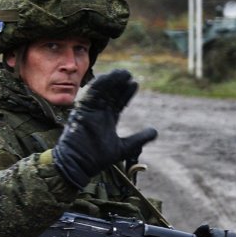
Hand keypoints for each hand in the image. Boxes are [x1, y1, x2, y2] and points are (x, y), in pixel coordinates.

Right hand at [52, 69, 157, 188]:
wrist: (80, 163)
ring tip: (122, 73)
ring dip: (110, 81)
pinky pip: (89, 94)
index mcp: (107, 119)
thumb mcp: (124, 147)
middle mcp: (99, 112)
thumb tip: (155, 132)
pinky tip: (107, 77)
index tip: (135, 84)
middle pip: (110, 93)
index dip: (126, 93)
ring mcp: (90, 111)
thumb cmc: (99, 157)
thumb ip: (139, 139)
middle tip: (129, 74)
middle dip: (119, 84)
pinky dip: (98, 85)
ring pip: (101, 91)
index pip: (118, 101)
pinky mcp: (81, 110)